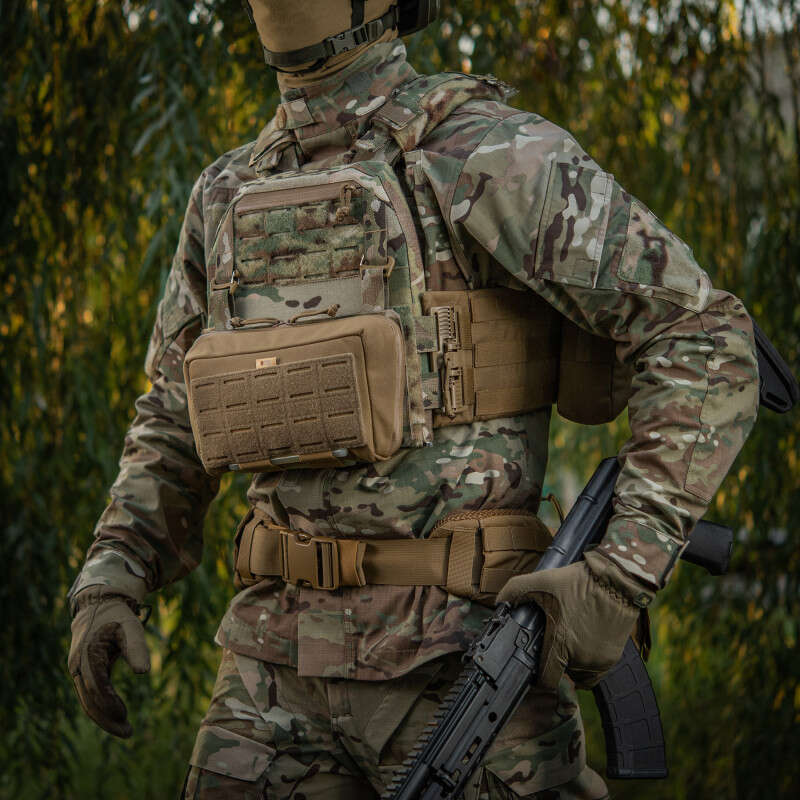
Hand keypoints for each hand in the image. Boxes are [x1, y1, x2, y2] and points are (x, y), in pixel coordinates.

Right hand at [68, 588, 150, 737]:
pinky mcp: (81, 671)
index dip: (110, 704)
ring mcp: (76, 669)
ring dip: (103, 717)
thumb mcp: (131, 627)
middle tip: (128, 733)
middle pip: (89, 700)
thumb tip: (143, 672)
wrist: (98, 605)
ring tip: (125, 730)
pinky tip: (115, 715)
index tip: (125, 716)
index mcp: (88, 654)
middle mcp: (77, 665)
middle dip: (107, 719)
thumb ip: (137, 648)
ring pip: (86, 701)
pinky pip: (88, 695)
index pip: (97, 687)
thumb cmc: (117, 617)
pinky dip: (100, 707)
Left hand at [496, 558, 642, 689]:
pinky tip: (584, 644)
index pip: (546, 680)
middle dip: (556, 664)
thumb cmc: (577, 582)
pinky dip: (588, 663)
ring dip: (572, 666)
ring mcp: (599, 660)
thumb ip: (514, 592)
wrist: (615, 580)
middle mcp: (581, 658)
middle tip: (552, 647)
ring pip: (580, 675)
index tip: (536, 668)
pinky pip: (596, 671)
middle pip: (563, 675)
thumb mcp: (540, 580)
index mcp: (561, 643)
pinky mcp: (613, 657)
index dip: (538, 678)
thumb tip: (499, 604)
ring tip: (568, 645)